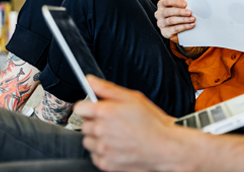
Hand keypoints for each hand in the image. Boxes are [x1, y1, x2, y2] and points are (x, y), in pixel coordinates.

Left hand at [75, 76, 198, 170]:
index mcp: (105, 112)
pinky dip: (103, 152)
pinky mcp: (105, 163)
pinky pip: (95, 156)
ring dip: (98, 138)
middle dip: (95, 122)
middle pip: (84, 124)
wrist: (164, 147)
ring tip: (117, 135)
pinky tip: (118, 146)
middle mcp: (100, 131)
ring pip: (88, 141)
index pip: (79, 108)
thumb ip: (107, 89)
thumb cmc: (152, 123)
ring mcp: (102, 149)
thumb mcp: (133, 98)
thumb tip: (89, 80)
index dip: (88, 106)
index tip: (94, 108)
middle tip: (114, 122)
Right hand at [154, 0, 194, 43]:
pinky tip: (191, 25)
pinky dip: (184, 27)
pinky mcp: (164, 32)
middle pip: (168, 12)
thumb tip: (189, 5)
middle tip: (190, 12)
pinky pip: (174, 29)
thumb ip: (182, 5)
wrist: (177, 29)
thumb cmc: (178, 14)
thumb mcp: (179, 7)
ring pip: (171, 20)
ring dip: (183, 19)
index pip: (167, 2)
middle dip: (180, 12)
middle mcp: (159, 14)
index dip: (176, 2)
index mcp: (161, 5)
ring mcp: (160, 23)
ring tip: (192, 19)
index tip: (185, 4)